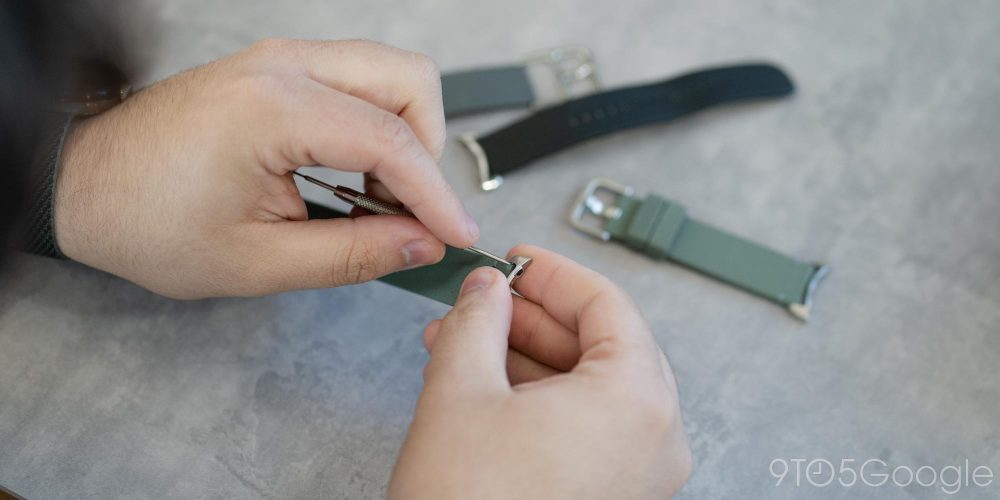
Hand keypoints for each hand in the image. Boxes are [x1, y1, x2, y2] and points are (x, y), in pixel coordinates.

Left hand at [54, 39, 477, 298]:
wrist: (83, 185)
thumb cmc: (147, 221)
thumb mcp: (257, 261)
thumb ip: (354, 253)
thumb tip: (423, 244)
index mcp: (274, 108)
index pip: (392, 142)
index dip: (437, 196)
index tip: (457, 237)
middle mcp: (283, 66)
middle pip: (408, 82)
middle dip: (427, 152)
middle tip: (412, 213)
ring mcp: (280, 60)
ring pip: (389, 74)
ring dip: (404, 137)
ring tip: (378, 202)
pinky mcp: (277, 69)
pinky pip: (357, 82)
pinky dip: (375, 128)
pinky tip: (352, 179)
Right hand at [389, 245, 691, 499]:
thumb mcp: (460, 389)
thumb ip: (479, 318)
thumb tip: (487, 288)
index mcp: (636, 402)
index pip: (607, 305)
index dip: (553, 274)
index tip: (517, 259)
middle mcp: (654, 439)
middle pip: (601, 345)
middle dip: (531, 319)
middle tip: (484, 300)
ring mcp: (638, 474)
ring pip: (587, 387)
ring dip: (526, 358)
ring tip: (464, 342)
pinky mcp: (613, 496)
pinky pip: (584, 426)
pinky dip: (538, 399)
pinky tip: (485, 383)